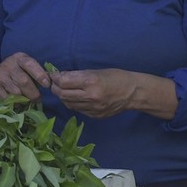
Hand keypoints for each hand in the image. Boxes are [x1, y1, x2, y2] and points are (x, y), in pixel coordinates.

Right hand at [0, 52, 50, 103]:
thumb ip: (37, 73)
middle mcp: (8, 65)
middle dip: (33, 93)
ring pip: (15, 93)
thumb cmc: (17, 73)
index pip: (30, 64)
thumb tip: (50, 84)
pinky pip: (6, 99)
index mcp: (19, 58)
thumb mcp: (26, 68)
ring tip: (26, 99)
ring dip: (23, 99)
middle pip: (23, 81)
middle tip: (38, 98)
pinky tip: (15, 101)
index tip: (47, 84)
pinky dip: (13, 103)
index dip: (39, 74)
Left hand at [50, 69, 177, 119]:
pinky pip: (77, 109)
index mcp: (91, 81)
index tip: (54, 74)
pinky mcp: (95, 115)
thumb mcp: (97, 71)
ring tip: (62, 89)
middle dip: (55, 88)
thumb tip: (61, 76)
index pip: (64, 81)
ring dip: (62, 96)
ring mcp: (93, 108)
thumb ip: (78, 75)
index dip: (56, 77)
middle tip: (54, 82)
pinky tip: (73, 97)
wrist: (133, 92)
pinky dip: (72, 103)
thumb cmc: (116, 77)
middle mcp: (90, 96)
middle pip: (63, 94)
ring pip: (68, 103)